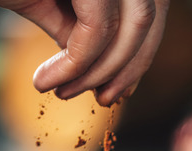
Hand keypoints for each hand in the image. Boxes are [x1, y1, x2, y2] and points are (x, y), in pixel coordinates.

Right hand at [0, 0, 169, 105]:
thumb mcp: (42, 3)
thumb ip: (72, 27)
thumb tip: (93, 64)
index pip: (148, 10)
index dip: (139, 54)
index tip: (116, 91)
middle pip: (149, 17)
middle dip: (129, 67)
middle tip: (104, 101)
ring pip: (134, 25)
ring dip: (103, 70)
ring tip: (65, 92)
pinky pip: (96, 29)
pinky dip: (76, 64)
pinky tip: (47, 81)